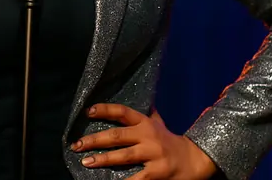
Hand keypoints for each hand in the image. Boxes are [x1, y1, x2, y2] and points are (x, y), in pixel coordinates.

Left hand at [70, 104, 217, 179]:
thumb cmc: (172, 142)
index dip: (105, 110)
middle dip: (95, 140)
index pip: (123, 112)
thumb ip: (149, 115)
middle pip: (117, 135)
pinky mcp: (157, 173)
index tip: (87, 112)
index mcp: (146, 123)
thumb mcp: (160, 125)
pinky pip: (136, 178)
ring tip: (86, 161)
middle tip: (76, 145)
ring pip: (124, 156)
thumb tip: (144, 99)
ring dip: (103, 159)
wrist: (195, 160)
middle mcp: (148, 136)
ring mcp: (153, 154)